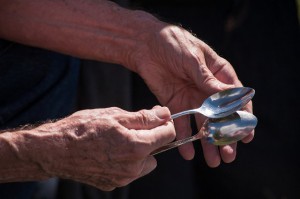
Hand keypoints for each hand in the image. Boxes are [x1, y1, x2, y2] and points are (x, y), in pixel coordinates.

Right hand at [22, 106, 174, 190]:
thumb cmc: (81, 130)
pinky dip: (126, 162)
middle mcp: (133, 167)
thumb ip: (144, 117)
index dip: (164, 123)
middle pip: (157, 150)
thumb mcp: (114, 115)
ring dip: (139, 152)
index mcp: (137, 147)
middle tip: (130, 129)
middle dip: (150, 138)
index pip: (168, 135)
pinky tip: (108, 152)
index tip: (157, 118)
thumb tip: (164, 114)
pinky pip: (129, 172)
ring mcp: (123, 178)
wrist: (54, 150)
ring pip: (144, 163)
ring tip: (117, 141)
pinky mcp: (112, 184)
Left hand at [131, 25, 253, 166]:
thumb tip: (228, 97)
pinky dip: (184, 138)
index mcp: (218, 75)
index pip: (236, 99)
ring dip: (207, 143)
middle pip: (221, 117)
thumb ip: (208, 80)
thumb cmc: (174, 43)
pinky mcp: (175, 104)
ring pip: (203, 125)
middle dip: (225, 137)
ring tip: (213, 161)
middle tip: (228, 155)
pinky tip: (187, 152)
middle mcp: (207, 90)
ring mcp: (192, 99)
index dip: (242, 117)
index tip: (246, 135)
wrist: (146, 45)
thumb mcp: (193, 59)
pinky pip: (181, 124)